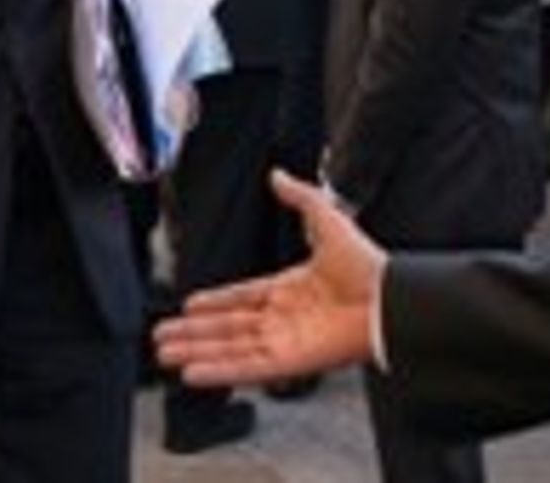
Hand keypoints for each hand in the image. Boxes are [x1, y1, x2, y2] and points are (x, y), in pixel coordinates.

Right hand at [154, 171, 385, 385]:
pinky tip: (192, 373)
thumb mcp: (326, 218)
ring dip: (196, 352)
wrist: (388, 297)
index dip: (214, 302)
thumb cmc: (366, 262)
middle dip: (193, 333)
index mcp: (290, 287)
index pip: (242, 296)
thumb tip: (278, 175)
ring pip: (229, 349)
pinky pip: (246, 368)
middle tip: (161, 336)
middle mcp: (283, 317)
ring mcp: (284, 341)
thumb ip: (300, 197)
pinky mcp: (289, 362)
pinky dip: (218, 371)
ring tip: (164, 355)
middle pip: (227, 327)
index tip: (188, 305)